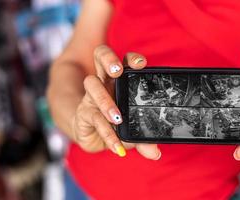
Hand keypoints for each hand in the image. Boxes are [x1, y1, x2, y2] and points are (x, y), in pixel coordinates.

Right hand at [71, 45, 160, 159]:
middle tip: (118, 71)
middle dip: (109, 60)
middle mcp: (105, 82)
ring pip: (92, 84)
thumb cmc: (115, 124)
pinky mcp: (83, 112)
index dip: (132, 59)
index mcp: (121, 79)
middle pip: (101, 57)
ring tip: (117, 117)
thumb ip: (144, 140)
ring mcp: (92, 95)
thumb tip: (156, 153)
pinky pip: (93, 117)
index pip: (126, 60)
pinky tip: (116, 145)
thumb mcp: (132, 130)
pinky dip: (106, 132)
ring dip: (105, 100)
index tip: (141, 64)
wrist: (91, 135)